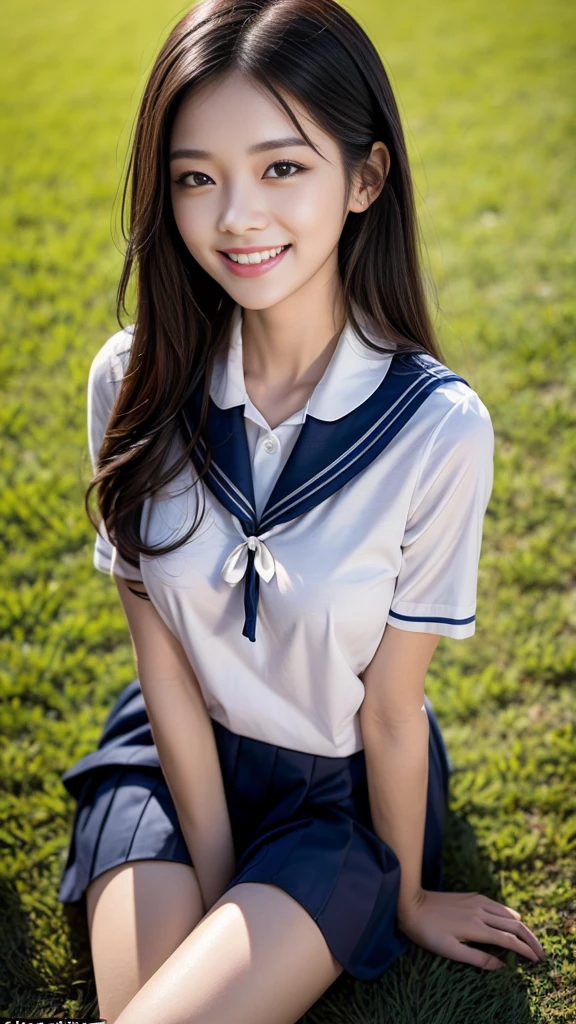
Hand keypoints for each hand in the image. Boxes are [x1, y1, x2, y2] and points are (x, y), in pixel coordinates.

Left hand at [397, 889, 545, 969]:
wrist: (411, 903)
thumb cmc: (427, 932)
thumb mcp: (450, 951)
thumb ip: (477, 958)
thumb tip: (502, 966)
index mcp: (477, 927)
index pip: (509, 940)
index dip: (525, 950)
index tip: (536, 960)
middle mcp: (481, 911)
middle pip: (515, 925)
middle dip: (530, 939)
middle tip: (540, 953)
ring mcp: (477, 901)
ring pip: (508, 913)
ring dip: (521, 927)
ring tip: (527, 941)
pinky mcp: (472, 896)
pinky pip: (498, 906)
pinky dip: (509, 916)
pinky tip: (510, 923)